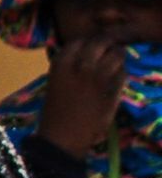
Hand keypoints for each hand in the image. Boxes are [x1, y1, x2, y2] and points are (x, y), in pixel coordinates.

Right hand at [38, 36, 124, 158]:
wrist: (63, 136)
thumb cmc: (54, 111)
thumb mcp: (55, 81)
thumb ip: (69, 65)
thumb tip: (86, 52)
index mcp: (61, 63)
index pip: (79, 40)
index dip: (86, 43)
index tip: (88, 49)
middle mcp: (81, 65)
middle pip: (101, 41)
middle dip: (105, 44)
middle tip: (105, 52)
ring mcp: (99, 77)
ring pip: (117, 54)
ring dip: (117, 57)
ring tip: (112, 64)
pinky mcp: (113, 89)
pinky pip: (122, 73)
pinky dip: (120, 73)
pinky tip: (113, 80)